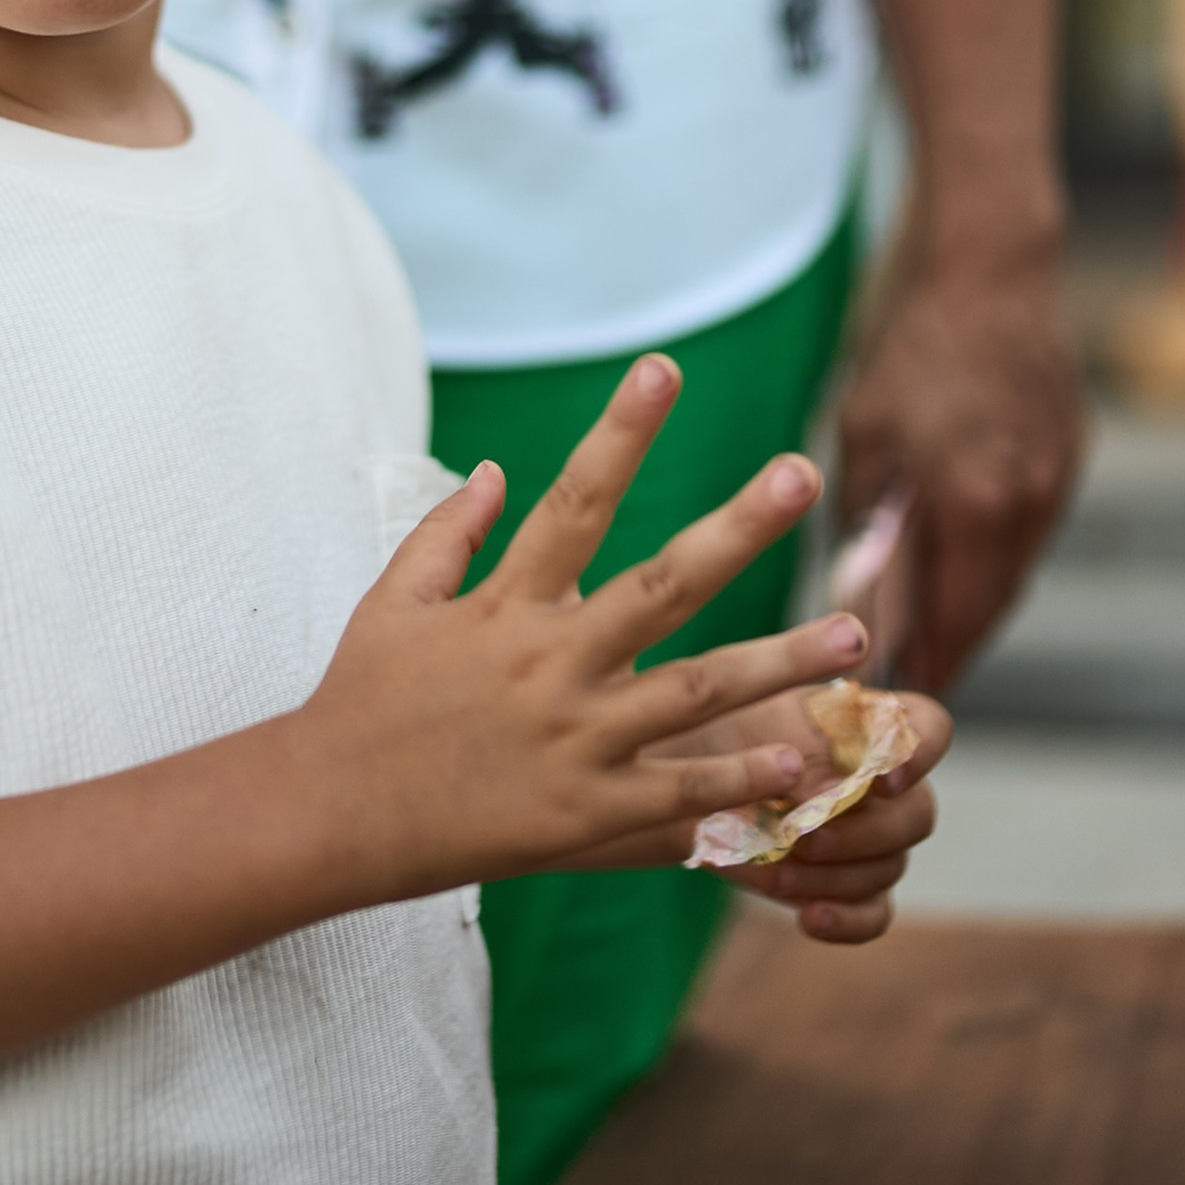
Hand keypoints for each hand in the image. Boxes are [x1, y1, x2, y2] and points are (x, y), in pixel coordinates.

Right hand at [300, 356, 873, 900]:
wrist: (327, 815)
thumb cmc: (360, 700)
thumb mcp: (393, 601)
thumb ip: (449, 532)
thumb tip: (499, 470)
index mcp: (506, 604)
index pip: (575, 499)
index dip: (620, 430)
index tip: (664, 367)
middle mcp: (550, 663)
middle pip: (662, 584)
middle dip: (738, 527)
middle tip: (803, 475)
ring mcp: (574, 742)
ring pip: (695, 692)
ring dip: (780, 662)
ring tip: (856, 635)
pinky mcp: (584, 817)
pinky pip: (677, 795)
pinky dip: (738, 780)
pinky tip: (801, 761)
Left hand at [705, 685, 953, 944]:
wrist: (679, 783)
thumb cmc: (714, 732)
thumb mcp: (746, 716)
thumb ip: (796, 740)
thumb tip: (832, 782)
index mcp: (866, 722)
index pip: (929, 729)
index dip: (919, 753)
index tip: (882, 778)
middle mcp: (881, 783)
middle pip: (917, 813)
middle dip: (863, 829)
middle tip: (804, 832)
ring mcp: (869, 838)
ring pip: (889, 866)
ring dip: (836, 874)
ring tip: (777, 874)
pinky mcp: (846, 887)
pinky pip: (873, 914)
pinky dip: (847, 921)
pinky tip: (809, 919)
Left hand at [837, 220, 1079, 696]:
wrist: (993, 263)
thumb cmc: (911, 342)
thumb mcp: (865, 434)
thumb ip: (870, 523)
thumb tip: (858, 600)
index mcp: (975, 505)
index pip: (952, 620)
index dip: (925, 667)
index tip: (898, 703)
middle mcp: (1029, 505)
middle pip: (991, 605)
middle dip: (953, 646)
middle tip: (915, 680)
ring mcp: (1059, 478)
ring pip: (1014, 568)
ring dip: (976, 600)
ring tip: (934, 626)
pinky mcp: (1072, 451)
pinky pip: (1031, 526)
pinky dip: (998, 551)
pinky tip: (965, 552)